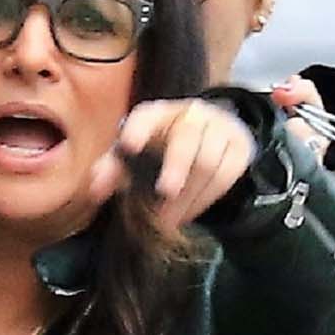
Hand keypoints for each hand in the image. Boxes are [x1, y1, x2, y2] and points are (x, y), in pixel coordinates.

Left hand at [91, 96, 255, 233]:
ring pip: (208, 162)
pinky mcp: (239, 146)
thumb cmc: (162, 148)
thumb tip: (95, 190)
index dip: (138, 129)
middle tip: (164, 193)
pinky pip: (227, 174)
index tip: (128, 145)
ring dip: (188, 195)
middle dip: (175, 167)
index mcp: (158, 114)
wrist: (210, 137)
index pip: (147, 116)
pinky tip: (190, 212)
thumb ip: (112, 170)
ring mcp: (219, 127)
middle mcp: (190, 114)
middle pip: (186, 139)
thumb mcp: (135, 155)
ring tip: (170, 220)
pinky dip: (206, 198)